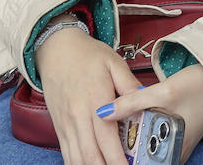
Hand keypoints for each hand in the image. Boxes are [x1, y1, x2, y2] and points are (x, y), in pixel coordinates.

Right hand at [35, 24, 142, 164]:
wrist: (56, 49)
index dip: (118, 159)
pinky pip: (66, 153)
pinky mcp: (59, 127)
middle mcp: (78, 116)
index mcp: (96, 100)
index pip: (107, 138)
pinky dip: (78, 163)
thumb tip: (146, 101)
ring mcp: (66, 124)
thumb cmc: (88, 55)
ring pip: (76, 158)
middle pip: (90, 155)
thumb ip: (130, 85)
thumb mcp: (114, 63)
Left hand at [102, 65, 202, 162]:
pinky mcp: (172, 136)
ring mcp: (173, 145)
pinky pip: (151, 143)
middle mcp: (174, 152)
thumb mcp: (163, 92)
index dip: (123, 159)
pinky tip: (131, 123)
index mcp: (173, 149)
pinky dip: (140, 135)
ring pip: (144, 152)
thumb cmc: (198, 87)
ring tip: (117, 129)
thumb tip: (103, 112)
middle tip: (109, 136)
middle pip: (141, 160)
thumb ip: (131, 102)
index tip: (108, 150)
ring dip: (131, 142)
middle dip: (124, 150)